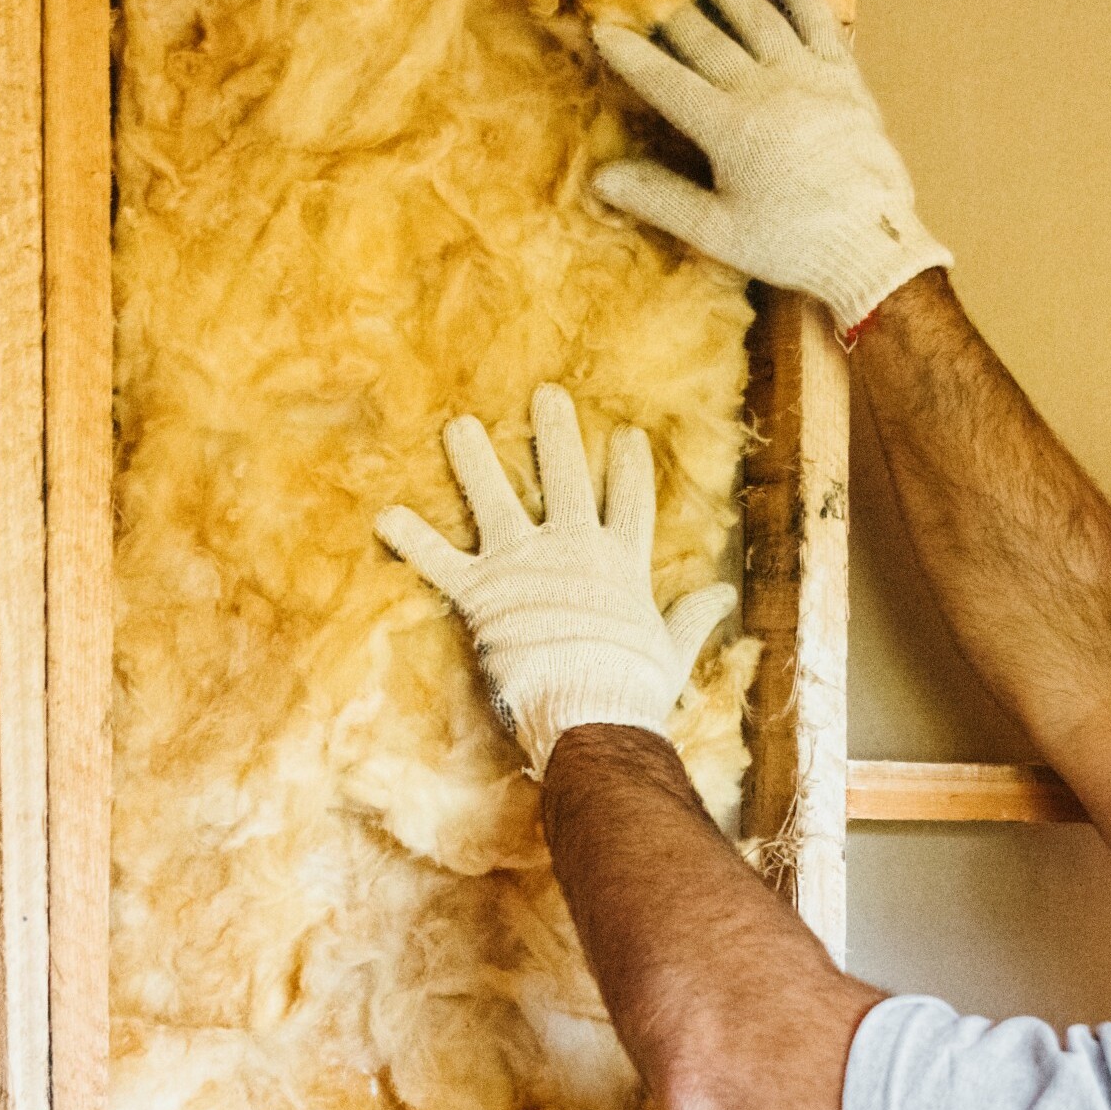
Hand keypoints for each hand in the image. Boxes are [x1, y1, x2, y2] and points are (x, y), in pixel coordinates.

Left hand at [376, 385, 735, 774]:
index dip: (628, 466)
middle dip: (556, 434)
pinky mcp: (481, 594)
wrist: (589, 714)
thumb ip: (692, 616)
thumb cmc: (633, 690)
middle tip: (546, 395)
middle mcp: (571, 550)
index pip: (629, 501)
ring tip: (459, 426)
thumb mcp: (672, 650)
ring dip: (474, 461)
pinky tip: (386, 514)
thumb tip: (724, 596)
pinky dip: (413, 539)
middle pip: (565, 478)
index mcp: (620, 564)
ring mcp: (522, 567)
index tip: (626, 433)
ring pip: (495, 500)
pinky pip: (439, 561)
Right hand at [593, 0, 951, 330]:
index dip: (632, 55)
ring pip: (756, 18)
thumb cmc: (794, 245)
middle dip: (670, 11)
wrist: (871, 246)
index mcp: (729, 129)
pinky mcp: (844, 77)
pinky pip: (818, 20)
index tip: (604, 28)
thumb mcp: (718, 232)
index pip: (666, 81)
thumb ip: (659, 199)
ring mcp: (807, 77)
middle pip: (706, 40)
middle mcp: (765, 90)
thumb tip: (601, 178)